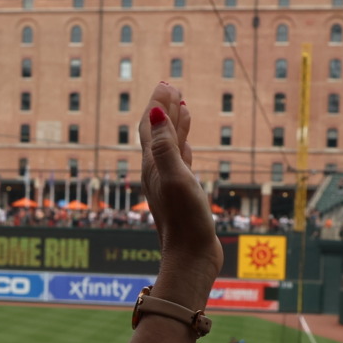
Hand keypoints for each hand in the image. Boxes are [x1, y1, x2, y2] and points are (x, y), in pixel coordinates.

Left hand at [136, 83, 217, 284]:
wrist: (191, 259)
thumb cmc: (185, 221)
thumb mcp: (176, 177)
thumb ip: (165, 145)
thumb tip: (157, 111)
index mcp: (153, 165)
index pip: (151, 126)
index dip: (157, 104)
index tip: (167, 84)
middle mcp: (157, 172)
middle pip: (158, 133)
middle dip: (164, 109)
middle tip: (172, 88)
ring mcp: (169, 185)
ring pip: (170, 147)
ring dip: (175, 126)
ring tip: (182, 107)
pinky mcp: (182, 196)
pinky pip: (180, 164)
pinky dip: (184, 148)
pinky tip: (188, 146)